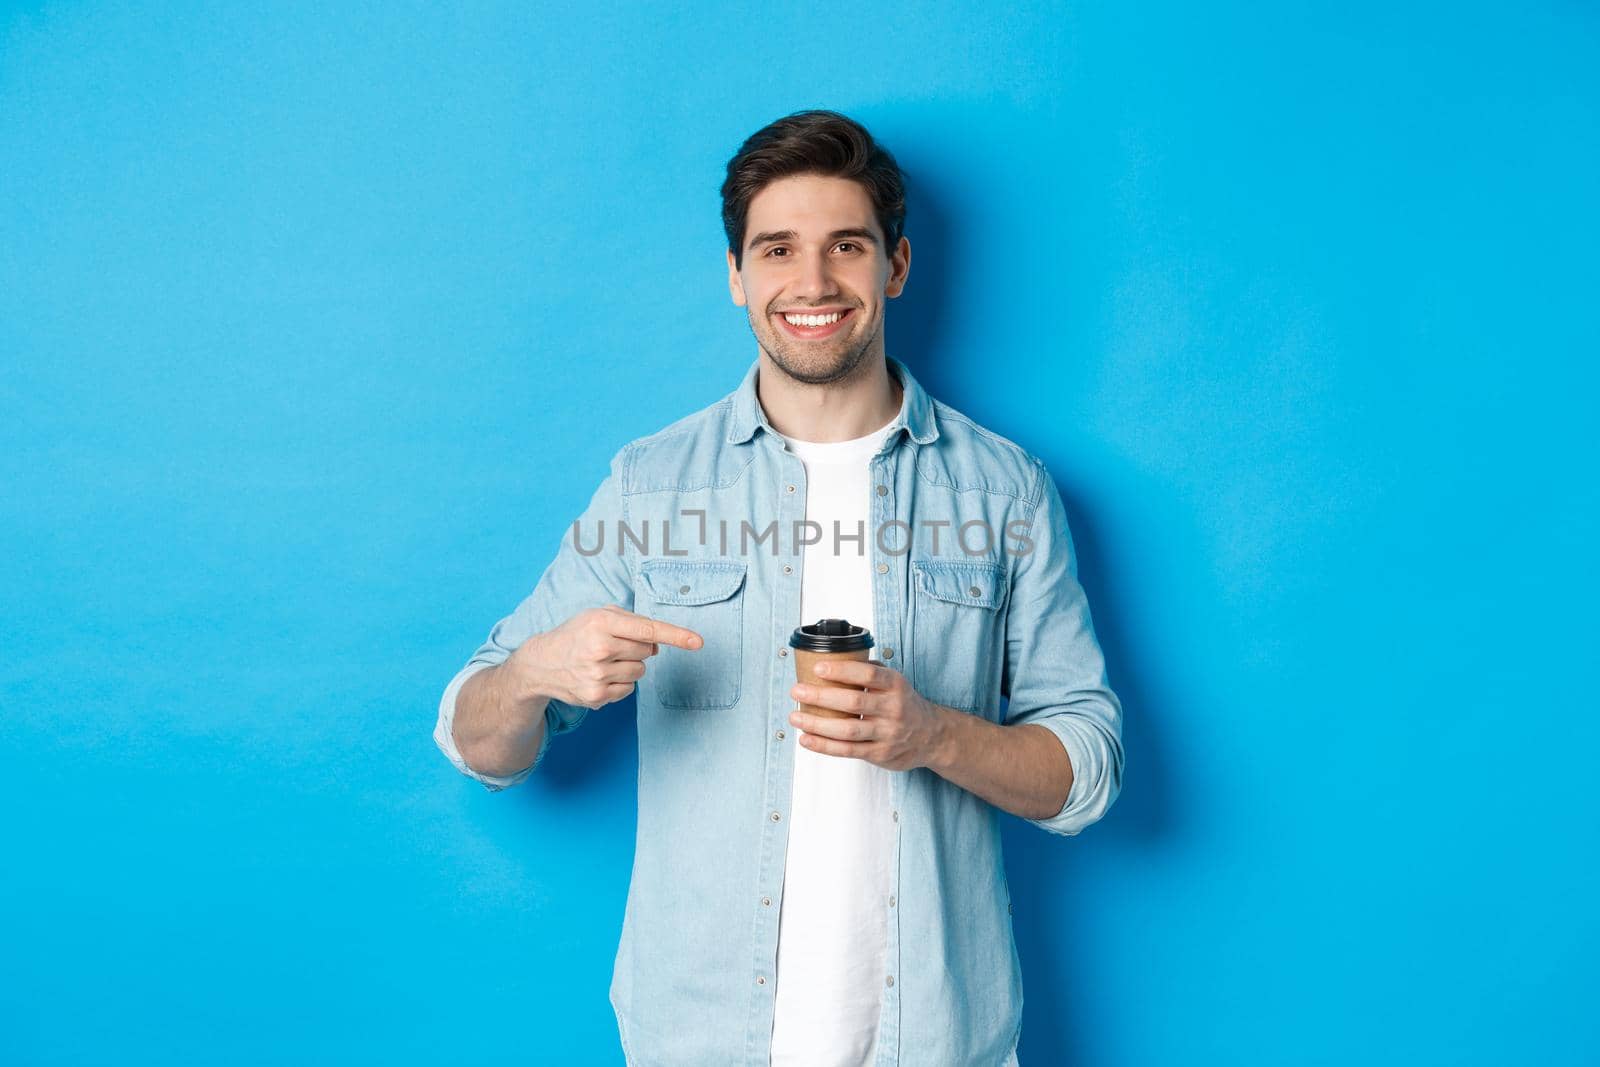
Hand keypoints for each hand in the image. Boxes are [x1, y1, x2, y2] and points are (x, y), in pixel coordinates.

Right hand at [509, 605, 701, 709]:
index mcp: (601, 622)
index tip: (698, 642)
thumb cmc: (576, 634)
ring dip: (629, 666)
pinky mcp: (597, 696)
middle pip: (648, 651)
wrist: (541, 663)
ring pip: (640, 672)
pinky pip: (629, 690)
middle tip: (614, 646)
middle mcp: (600, 648)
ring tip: (604, 662)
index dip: (676, 635)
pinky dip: (620, 683)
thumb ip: (632, 622)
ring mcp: (598, 675)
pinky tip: (599, 676)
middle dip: (639, 648)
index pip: (648, 629)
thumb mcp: (597, 615)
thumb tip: (658, 644)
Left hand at [788, 659, 947, 771]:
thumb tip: (834, 660)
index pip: (868, 675)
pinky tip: (807, 739)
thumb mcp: (894, 681)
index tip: (817, 668)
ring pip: (848, 730)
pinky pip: (848, 750)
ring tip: (795, 716)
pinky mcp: (879, 754)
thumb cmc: (903, 703)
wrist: (930, 735)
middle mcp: (893, 709)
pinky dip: (824, 746)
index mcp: (895, 685)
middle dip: (821, 696)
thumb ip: (869, 671)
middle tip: (797, 691)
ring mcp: (887, 734)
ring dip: (817, 724)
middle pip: (854, 702)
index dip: (841, 671)